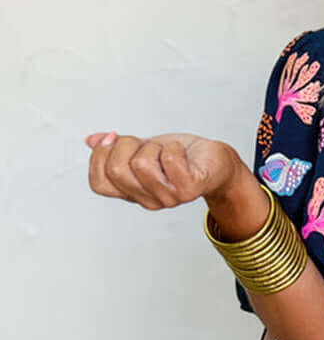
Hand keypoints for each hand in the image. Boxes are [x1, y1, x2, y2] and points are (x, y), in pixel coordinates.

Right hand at [85, 131, 240, 209]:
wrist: (217, 163)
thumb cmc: (182, 157)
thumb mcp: (142, 149)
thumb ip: (116, 148)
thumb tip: (91, 141)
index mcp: (132, 192)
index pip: (98, 184)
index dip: (99, 156)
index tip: (113, 139)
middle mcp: (148, 200)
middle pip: (116, 170)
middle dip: (126, 144)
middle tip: (145, 144)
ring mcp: (169, 197)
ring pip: (140, 164)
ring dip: (153, 147)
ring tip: (165, 151)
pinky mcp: (189, 188)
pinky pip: (169, 159)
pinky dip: (173, 147)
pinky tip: (181, 153)